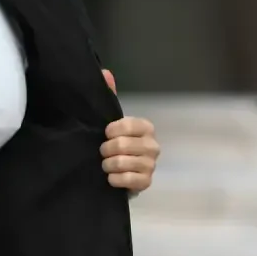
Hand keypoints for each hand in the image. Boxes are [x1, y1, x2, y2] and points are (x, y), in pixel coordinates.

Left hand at [100, 70, 160, 194]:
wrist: (118, 173)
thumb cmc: (114, 144)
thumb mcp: (109, 120)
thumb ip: (109, 96)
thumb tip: (105, 73)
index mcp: (146, 127)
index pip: (127, 125)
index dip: (110, 131)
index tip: (104, 134)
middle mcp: (153, 145)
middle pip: (121, 145)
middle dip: (105, 150)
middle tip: (103, 152)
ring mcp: (151, 164)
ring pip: (122, 163)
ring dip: (108, 165)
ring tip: (106, 165)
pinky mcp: (147, 182)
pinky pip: (128, 180)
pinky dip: (114, 179)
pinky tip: (111, 178)